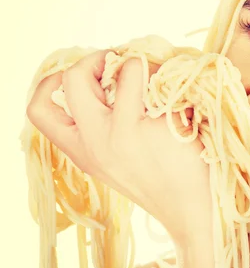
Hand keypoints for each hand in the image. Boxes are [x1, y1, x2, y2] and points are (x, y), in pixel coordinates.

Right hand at [26, 50, 212, 242]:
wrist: (190, 209)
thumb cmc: (155, 179)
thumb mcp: (111, 160)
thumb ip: (98, 128)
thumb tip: (106, 73)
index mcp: (81, 151)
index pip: (40, 110)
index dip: (50, 82)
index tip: (76, 74)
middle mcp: (97, 140)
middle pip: (75, 78)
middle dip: (96, 58)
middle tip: (118, 64)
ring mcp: (128, 131)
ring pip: (129, 68)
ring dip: (146, 66)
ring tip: (159, 82)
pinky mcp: (161, 125)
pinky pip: (167, 85)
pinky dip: (174, 84)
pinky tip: (182, 105)